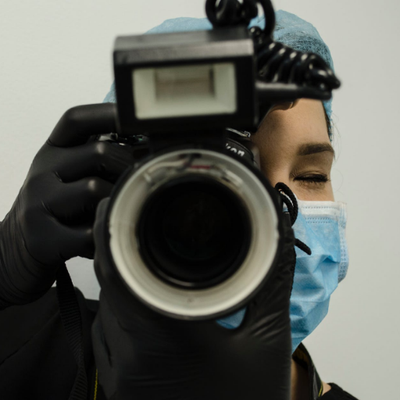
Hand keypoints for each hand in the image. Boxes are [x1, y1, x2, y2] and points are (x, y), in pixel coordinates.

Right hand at [0, 104, 133, 307]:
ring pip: (96, 190)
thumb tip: (142, 143)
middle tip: (134, 184)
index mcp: (53, 152)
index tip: (135, 119)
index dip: (108, 113)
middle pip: (100, 153)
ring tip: (108, 215)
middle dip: (127, 168)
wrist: (16, 246)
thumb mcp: (69, 174)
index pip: (76, 120)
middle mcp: (43, 171)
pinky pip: (91, 231)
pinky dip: (102, 235)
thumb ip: (95, 156)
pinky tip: (96, 238)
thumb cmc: (56, 207)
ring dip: (113, 204)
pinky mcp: (43, 236)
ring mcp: (39, 203)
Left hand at [92, 197, 294, 399]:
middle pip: (107, 279)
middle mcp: (124, 350)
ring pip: (105, 301)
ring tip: (145, 248)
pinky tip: (147, 292)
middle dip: (118, 243)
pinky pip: (109, 323)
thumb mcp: (266, 341)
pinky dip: (122, 299)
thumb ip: (270, 280)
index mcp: (157, 334)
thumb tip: (276, 234)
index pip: (115, 263)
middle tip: (138, 216)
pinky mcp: (118, 377)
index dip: (111, 225)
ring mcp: (116, 368)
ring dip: (120, 271)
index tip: (119, 200)